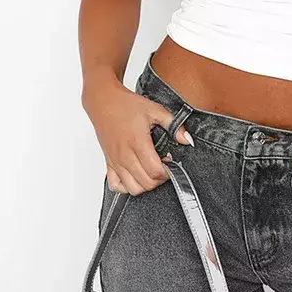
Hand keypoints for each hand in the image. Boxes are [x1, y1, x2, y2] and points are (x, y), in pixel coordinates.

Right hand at [83, 77, 193, 195]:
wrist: (104, 102)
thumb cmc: (127, 105)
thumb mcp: (155, 109)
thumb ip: (174, 124)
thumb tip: (188, 140)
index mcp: (138, 142)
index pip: (155, 171)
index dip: (168, 172)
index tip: (171, 162)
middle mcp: (125, 155)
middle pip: (146, 183)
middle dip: (159, 179)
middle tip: (164, 167)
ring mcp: (115, 161)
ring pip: (132, 189)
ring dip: (145, 184)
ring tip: (151, 170)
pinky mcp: (108, 163)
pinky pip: (116, 186)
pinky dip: (127, 186)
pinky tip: (135, 175)